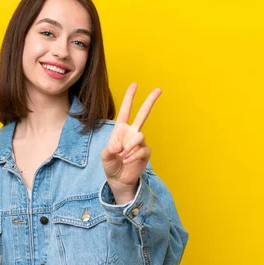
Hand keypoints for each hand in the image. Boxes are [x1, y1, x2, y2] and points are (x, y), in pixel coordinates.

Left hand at [101, 83, 161, 202]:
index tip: (135, 84)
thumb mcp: (105, 157)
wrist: (118, 179)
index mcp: (121, 130)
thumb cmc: (111, 165)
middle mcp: (132, 133)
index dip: (129, 98)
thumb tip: (119, 147)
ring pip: (139, 136)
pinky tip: (127, 161)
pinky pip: (142, 149)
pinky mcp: (146, 152)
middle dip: (150, 101)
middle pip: (143, 114)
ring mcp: (140, 142)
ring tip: (122, 155)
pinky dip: (133, 155)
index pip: (126, 111)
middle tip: (159, 89)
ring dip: (129, 146)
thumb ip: (109, 150)